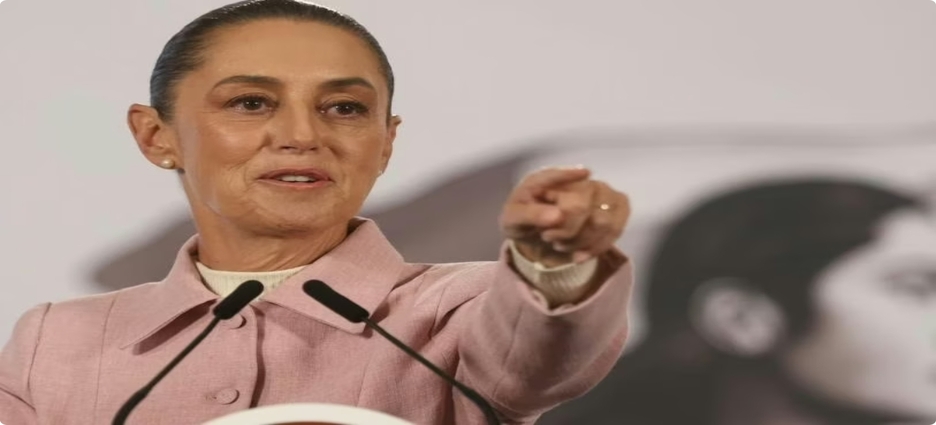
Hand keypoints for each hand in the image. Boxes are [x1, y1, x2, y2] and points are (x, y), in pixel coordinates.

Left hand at [499, 166, 630, 266]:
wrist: (535, 235)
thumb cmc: (522, 220)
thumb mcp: (513, 219)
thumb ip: (531, 215)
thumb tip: (557, 215)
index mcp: (549, 177)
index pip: (562, 178)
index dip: (568, 181)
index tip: (581, 182)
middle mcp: (578, 180)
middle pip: (583, 206)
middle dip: (566, 230)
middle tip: (548, 237)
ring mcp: (599, 193)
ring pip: (604, 221)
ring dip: (581, 241)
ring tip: (562, 245)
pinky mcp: (613, 209)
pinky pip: (616, 228)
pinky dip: (597, 247)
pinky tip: (580, 255)